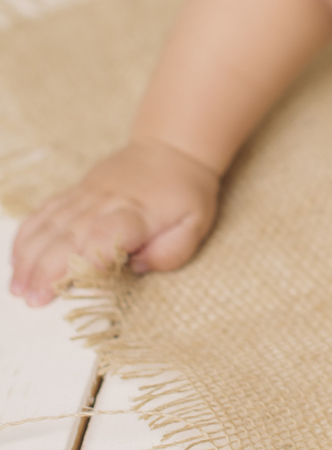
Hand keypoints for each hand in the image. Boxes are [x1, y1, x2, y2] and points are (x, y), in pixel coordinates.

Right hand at [9, 139, 219, 306]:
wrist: (171, 150)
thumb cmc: (185, 194)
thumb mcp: (195, 225)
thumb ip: (171, 252)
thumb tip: (136, 267)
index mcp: (137, 212)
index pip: (106, 234)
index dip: (89, 258)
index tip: (73, 283)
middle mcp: (106, 203)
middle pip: (69, 236)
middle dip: (47, 270)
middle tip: (33, 300)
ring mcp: (87, 196)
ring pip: (51, 226)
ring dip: (31, 258)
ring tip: (18, 287)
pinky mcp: (76, 193)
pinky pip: (45, 213)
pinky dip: (28, 235)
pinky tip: (17, 259)